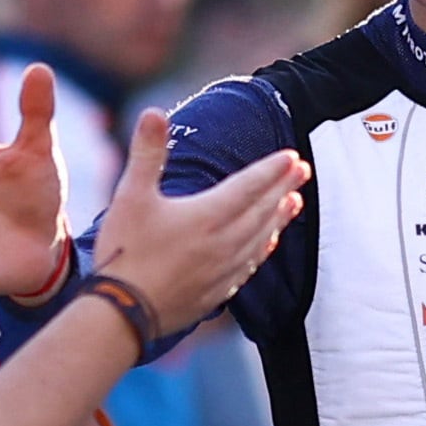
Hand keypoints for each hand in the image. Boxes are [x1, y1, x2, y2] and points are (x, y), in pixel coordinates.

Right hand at [90, 105, 304, 339]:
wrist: (122, 314)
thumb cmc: (125, 252)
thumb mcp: (131, 195)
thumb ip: (147, 153)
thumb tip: (153, 111)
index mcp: (208, 215)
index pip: (250, 186)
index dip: (272, 170)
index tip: (292, 156)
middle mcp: (224, 243)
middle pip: (263, 210)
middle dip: (284, 188)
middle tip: (303, 170)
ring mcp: (224, 270)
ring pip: (262, 238)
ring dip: (280, 218)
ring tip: (294, 202)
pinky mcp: (217, 292)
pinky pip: (250, 265)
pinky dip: (264, 249)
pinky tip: (268, 245)